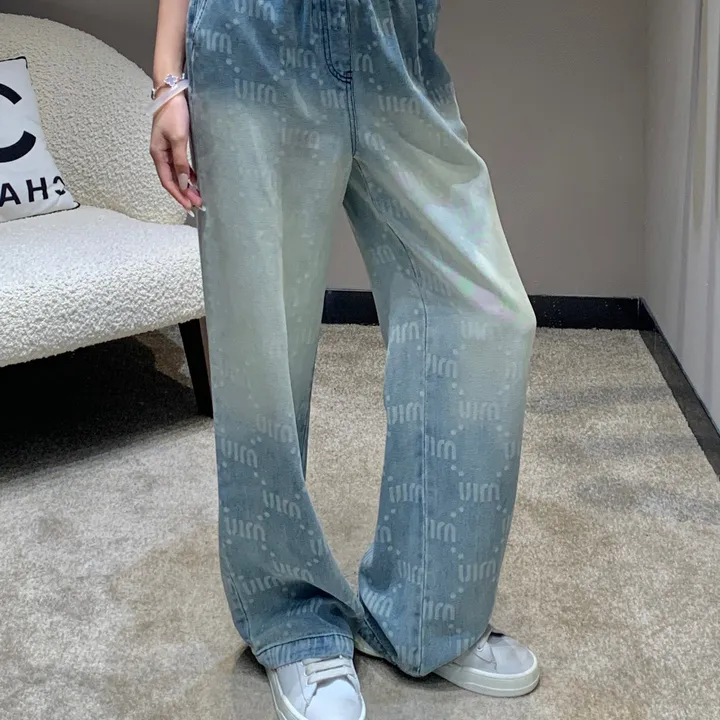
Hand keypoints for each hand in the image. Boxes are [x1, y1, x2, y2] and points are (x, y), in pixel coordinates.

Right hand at [150, 93, 202, 212]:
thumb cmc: (173, 113)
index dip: (178, 195)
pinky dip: (188, 174)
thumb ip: (181, 162)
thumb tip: (184, 183)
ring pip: (177, 174)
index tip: (189, 207)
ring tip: (198, 196)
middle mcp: (161, 154)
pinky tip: (196, 181)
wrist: (172, 92)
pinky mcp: (175, 145)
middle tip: (198, 205)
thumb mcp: (178, 139)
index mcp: (158, 154)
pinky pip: (181, 165)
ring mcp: (167, 150)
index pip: (167, 181)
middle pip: (173, 180)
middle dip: (184, 194)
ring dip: (187, 186)